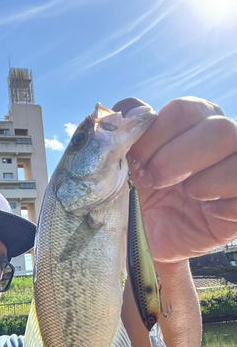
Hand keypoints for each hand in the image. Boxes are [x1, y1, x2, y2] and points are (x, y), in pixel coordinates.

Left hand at [125, 97, 236, 263]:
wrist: (147, 239)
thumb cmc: (136, 196)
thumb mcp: (121, 166)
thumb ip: (124, 133)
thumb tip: (131, 108)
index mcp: (193, 122)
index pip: (184, 110)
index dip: (155, 134)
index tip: (135, 160)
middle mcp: (222, 139)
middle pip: (219, 129)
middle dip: (175, 160)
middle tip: (153, 181)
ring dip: (204, 182)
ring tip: (186, 195)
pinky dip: (225, 206)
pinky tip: (206, 212)